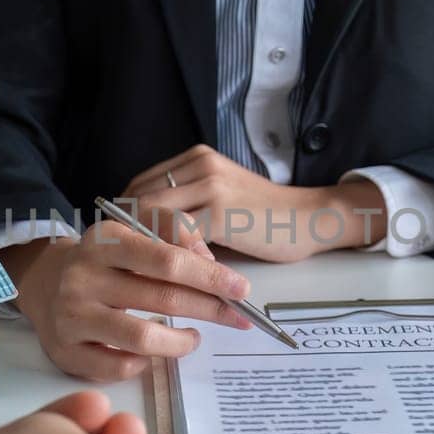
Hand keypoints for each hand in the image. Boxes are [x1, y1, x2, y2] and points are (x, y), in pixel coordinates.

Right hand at [0, 221, 252, 382]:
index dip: (210, 277)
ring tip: (193, 338)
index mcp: (105, 241)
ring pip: (142, 339)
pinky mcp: (65, 351)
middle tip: (235, 317)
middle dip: (209, 309)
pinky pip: (118, 367)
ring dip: (180, 343)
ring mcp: (71, 316)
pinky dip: (145, 364)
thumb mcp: (134, 232)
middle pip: (162, 298)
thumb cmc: (104, 260)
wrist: (44, 282)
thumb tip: (210, 264)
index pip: (167, 260)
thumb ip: (174, 234)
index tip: (241, 289)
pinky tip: (153, 354)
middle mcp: (83, 277)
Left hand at [123, 145, 386, 262]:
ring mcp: (210, 187)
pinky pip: (180, 236)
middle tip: (132, 264)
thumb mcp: (220, 197)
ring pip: (154, 217)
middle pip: (140, 198)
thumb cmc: (264, 216)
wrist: (308, 218)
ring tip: (153, 272)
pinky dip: (176, 256)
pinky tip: (183, 274)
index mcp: (195, 159)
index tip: (126, 244)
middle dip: (130, 234)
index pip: (140, 184)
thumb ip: (187, 204)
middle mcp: (199, 165)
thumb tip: (145, 231)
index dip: (126, 216)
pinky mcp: (221, 212)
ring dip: (149, 247)